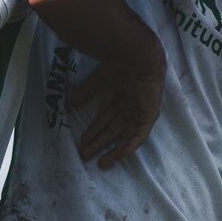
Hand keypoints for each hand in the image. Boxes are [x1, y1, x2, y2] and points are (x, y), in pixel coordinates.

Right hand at [70, 51, 165, 169]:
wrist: (137, 57)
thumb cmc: (120, 64)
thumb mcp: (98, 80)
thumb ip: (86, 91)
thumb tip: (72, 102)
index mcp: (121, 97)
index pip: (106, 119)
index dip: (94, 131)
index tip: (82, 142)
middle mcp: (131, 106)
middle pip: (114, 130)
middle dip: (100, 143)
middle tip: (86, 155)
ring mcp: (141, 112)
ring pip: (125, 136)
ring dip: (113, 149)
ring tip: (101, 163)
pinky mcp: (149, 115)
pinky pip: (140, 135)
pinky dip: (129, 146)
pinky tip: (118, 156)